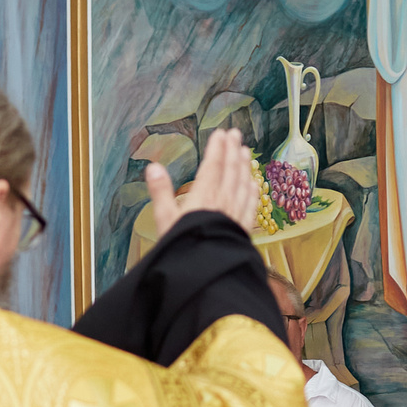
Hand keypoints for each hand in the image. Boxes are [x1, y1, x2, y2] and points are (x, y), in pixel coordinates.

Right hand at [146, 126, 260, 241]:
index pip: (213, 165)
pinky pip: (250, 204)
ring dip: (244, 166)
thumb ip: (160, 192)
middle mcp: (223, 200)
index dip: (217, 148)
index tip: (221, 133)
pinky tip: (254, 184)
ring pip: (242, 183)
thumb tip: (153, 167)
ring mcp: (236, 214)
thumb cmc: (183, 246)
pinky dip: (252, 191)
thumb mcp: (164, 220)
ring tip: (246, 152)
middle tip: (236, 134)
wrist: (206, 272)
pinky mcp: (243, 228)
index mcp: (203, 195)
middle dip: (232, 150)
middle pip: (230, 170)